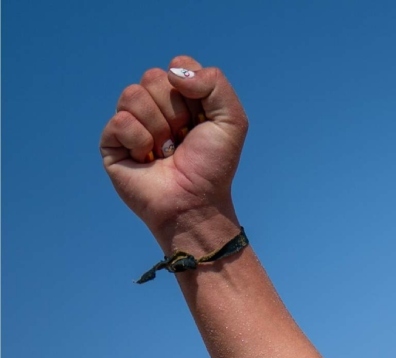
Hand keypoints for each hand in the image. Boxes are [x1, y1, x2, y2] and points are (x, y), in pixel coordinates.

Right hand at [99, 56, 246, 251]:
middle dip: (175, 111)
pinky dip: (140, 142)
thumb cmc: (213, 166)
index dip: (191, 90)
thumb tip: (174, 71)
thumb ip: (216, 84)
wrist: (195, 202)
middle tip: (182, 138)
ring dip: (158, 128)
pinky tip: (147, 159)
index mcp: (181, 97)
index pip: (177, 66)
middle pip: (153, 77)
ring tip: (166, 150)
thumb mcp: (232, 122)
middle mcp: (154, 105)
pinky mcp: (111, 140)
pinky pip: (121, 121)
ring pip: (133, 94)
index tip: (201, 119)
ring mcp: (131, 121)